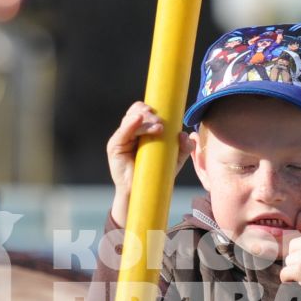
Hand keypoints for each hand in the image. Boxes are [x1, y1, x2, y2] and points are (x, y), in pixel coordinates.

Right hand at [106, 102, 183, 224]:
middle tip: (161, 124)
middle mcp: (130, 132)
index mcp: (142, 131)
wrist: (143, 193)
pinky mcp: (114, 147)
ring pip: (130, 120)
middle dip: (149, 113)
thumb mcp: (174, 160)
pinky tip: (138, 120)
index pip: (142, 111)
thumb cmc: (157, 174)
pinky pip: (122, 132)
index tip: (162, 114)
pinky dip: (130, 124)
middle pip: (135, 111)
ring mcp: (121, 139)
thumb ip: (184, 147)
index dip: (150, 108)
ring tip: (158, 128)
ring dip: (145, 120)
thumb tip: (186, 134)